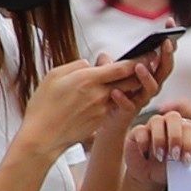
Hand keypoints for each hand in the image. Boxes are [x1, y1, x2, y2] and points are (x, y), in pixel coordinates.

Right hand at [21, 57, 148, 160]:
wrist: (42, 136)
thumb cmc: (43, 106)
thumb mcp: (54, 76)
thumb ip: (76, 66)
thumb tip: (90, 63)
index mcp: (88, 79)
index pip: (123, 68)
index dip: (139, 60)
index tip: (148, 55)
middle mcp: (100, 94)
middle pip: (130, 81)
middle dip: (139, 73)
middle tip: (142, 66)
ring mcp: (103, 108)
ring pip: (122, 93)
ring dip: (126, 87)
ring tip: (119, 81)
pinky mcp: (101, 120)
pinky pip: (112, 105)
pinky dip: (113, 99)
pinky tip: (102, 98)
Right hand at [120, 112, 190, 190]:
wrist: (149, 176)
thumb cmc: (169, 168)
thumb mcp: (181, 164)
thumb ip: (187, 157)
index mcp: (182, 128)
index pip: (188, 126)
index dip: (189, 142)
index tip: (186, 160)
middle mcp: (167, 123)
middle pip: (173, 116)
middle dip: (175, 136)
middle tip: (174, 156)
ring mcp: (151, 126)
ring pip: (156, 120)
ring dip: (160, 139)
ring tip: (161, 157)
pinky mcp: (136, 132)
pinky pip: (140, 130)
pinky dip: (144, 143)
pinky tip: (146, 155)